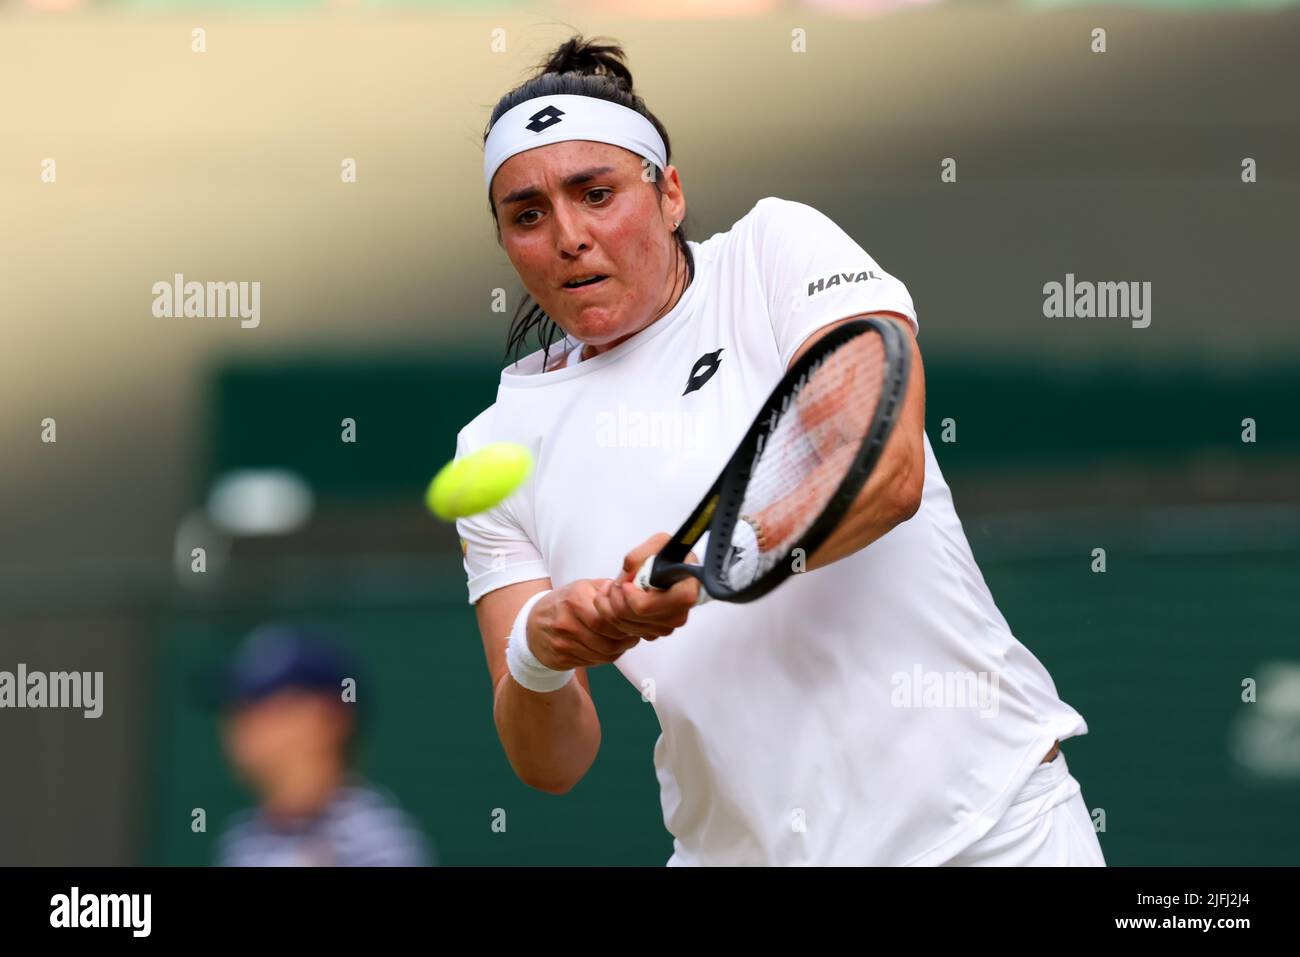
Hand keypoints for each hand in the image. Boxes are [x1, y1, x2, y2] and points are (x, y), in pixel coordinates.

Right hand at [525, 580, 643, 670]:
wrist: (533, 624)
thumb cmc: (565, 603)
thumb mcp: (583, 587)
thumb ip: (608, 588)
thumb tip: (633, 592)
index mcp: (575, 599)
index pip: (607, 619)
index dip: (624, 625)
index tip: (633, 624)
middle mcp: (566, 621)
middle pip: (607, 641)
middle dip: (625, 641)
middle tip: (632, 636)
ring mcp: (562, 642)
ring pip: (602, 655)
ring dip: (618, 651)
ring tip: (621, 642)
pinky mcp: (560, 658)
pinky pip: (592, 663)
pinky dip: (604, 658)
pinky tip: (605, 649)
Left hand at [596, 531, 700, 633]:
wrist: (677, 571)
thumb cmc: (672, 557)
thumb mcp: (660, 544)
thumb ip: (640, 555)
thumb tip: (627, 573)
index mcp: (685, 592)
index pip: (652, 606)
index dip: (635, 598)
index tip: (628, 585)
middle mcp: (678, 614)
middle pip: (636, 617)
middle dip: (616, 598)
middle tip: (615, 583)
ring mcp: (667, 627)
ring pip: (626, 626)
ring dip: (611, 606)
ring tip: (615, 588)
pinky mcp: (654, 633)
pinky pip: (625, 631)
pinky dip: (615, 616)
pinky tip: (620, 600)